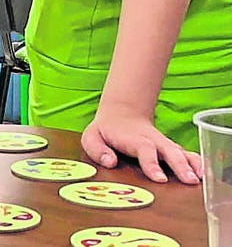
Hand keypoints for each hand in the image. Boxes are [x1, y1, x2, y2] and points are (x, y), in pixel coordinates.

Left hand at [82, 101, 201, 183]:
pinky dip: (196, 162)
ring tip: (199, 179)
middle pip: (168, 151)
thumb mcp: (92, 137)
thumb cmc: (106, 130)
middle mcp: (152, 141)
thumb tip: (110, 162)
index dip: (152, 164)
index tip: (160, 179)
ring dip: (191, 165)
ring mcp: (163, 144)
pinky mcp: (170, 148)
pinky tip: (203, 173)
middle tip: (189, 181)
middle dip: (179, 166)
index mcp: (133, 139)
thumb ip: (97, 149)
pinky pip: (186, 154)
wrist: (122, 113)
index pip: (144, 150)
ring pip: (180, 152)